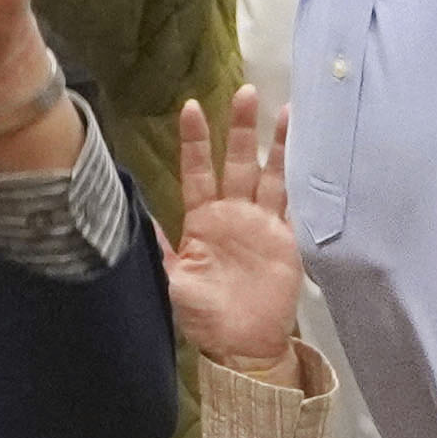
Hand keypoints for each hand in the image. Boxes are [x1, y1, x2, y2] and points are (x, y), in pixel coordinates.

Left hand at [162, 90, 302, 378]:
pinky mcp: (285, 237)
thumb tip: (133, 216)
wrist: (242, 346)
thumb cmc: (205, 317)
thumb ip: (160, 248)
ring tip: (278, 108)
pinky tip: (303, 150)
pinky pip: (291, 199)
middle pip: (234, 162)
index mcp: (201, 221)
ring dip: (271, 143)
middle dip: (238, 128)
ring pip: (266, 173)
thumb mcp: (173, 282)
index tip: (189, 107)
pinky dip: (296, 173)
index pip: (196, 172)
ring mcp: (261, 223)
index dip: (194, 141)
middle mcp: (232, 214)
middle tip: (243, 92)